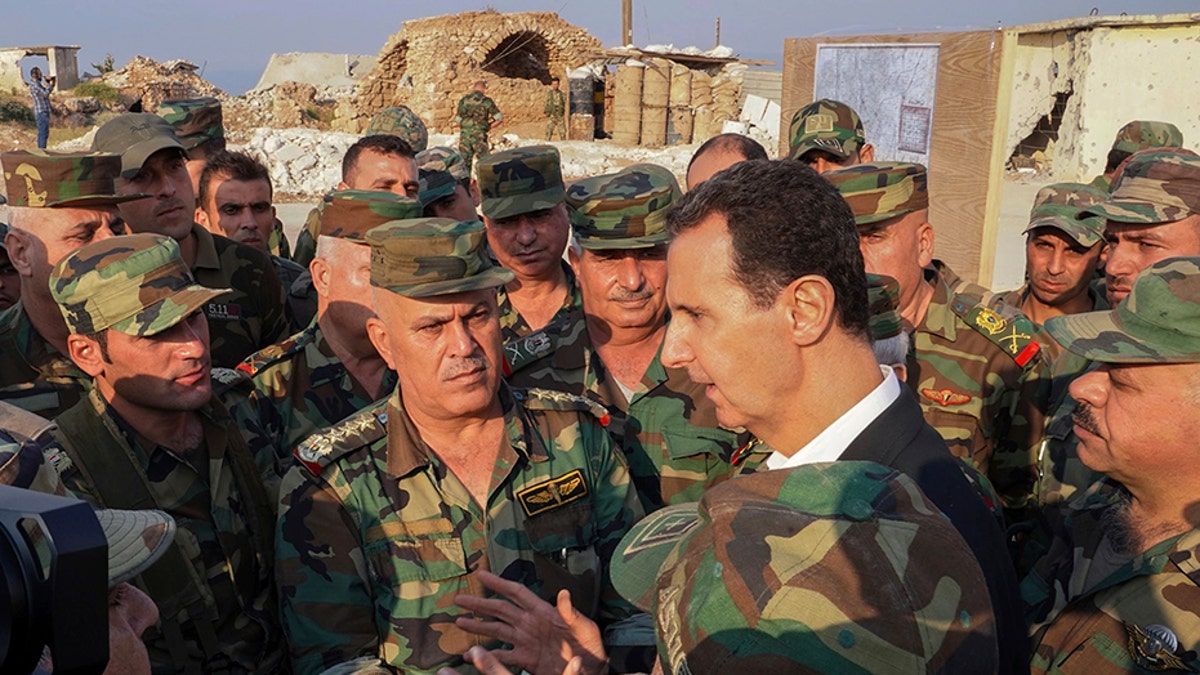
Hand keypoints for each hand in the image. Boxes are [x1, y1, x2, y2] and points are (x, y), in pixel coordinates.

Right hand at [453, 570, 607, 674]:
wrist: (592, 671)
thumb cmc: (592, 648)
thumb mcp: (586, 629)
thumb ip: (571, 614)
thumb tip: (563, 594)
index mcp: (543, 613)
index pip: (517, 593)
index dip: (499, 583)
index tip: (481, 575)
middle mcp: (530, 624)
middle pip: (500, 610)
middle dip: (479, 604)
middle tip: (459, 599)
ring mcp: (526, 642)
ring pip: (497, 631)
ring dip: (478, 627)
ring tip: (459, 623)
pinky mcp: (526, 660)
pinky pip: (502, 656)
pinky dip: (487, 657)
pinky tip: (471, 656)